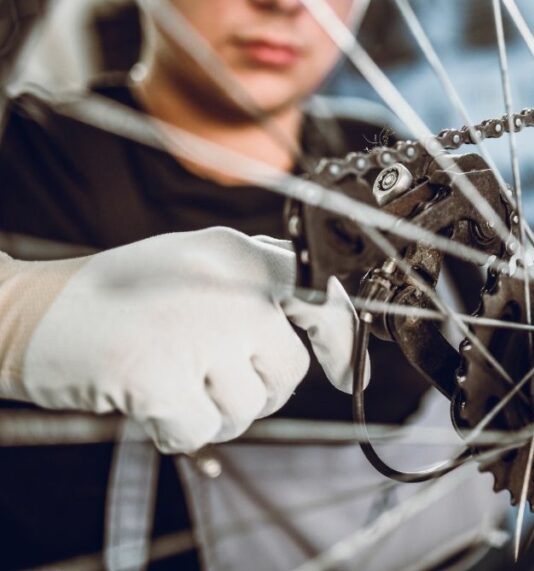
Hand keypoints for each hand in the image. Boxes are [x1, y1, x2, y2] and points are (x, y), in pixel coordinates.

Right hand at [0, 227, 364, 452]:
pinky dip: (176, 432)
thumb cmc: (121, 297)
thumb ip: (259, 284)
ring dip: (212, 412)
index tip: (350, 376)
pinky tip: (148, 402)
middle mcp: (230, 288)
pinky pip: (201, 432)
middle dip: (257, 391)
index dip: (342, 342)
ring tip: (170, 378)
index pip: (323, 295)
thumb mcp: (197, 264)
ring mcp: (198, 330)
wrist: (30, 312)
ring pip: (247, 408)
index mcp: (240, 254)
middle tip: (208, 379)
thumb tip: (328, 324)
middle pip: (287, 371)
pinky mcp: (160, 374)